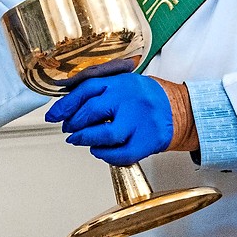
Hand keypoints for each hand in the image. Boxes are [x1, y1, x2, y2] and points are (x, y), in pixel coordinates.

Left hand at [44, 72, 185, 165]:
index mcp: (121, 81)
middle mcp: (129, 98)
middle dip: (73, 123)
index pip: (85, 90)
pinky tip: (99, 151)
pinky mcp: (149, 140)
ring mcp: (140, 120)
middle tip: (67, 129)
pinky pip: (120, 153)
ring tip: (79, 140)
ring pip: (105, 134)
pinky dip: (104, 155)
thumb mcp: (124, 83)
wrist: (184, 110)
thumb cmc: (148, 98)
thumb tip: (66, 106)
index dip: (65, 105)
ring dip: (86, 139)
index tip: (53, 115)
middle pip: (91, 111)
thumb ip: (99, 91)